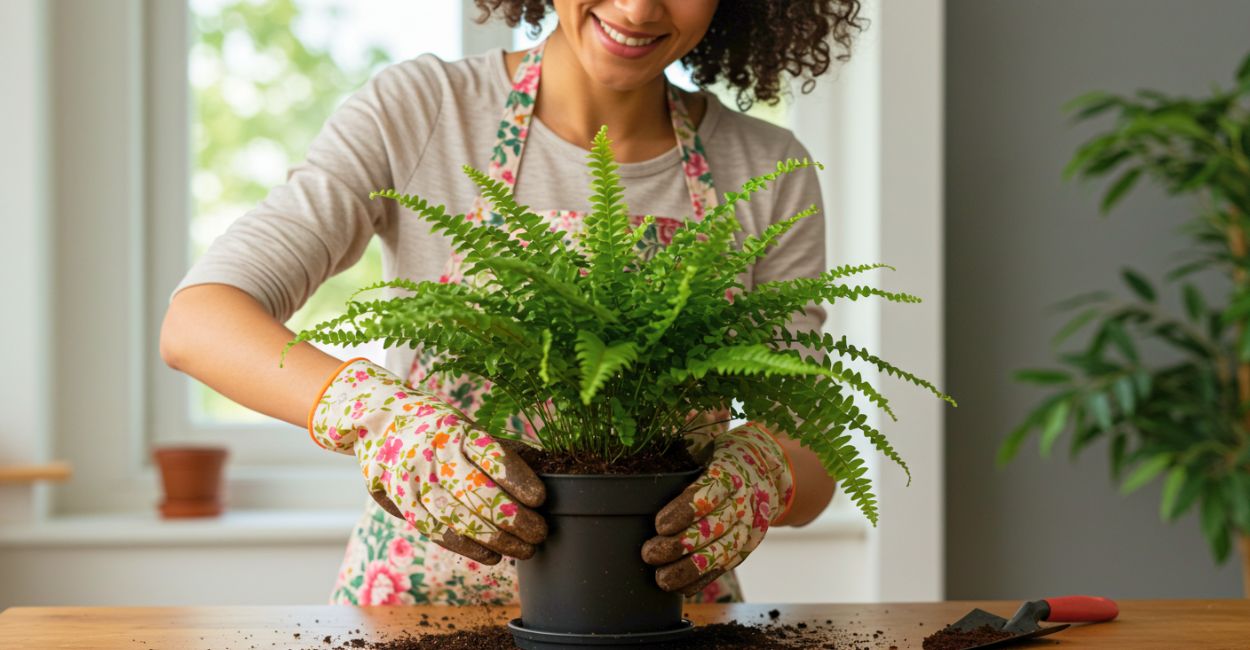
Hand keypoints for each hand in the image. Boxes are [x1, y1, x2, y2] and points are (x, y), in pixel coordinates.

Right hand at [309, 358, 546, 563]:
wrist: (375, 419)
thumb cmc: (435, 425)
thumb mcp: (465, 424)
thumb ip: (499, 448)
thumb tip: (544, 466)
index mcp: (457, 429)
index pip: (492, 455)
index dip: (518, 479)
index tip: (540, 498)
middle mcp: (434, 453)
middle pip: (478, 493)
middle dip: (515, 519)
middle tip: (540, 532)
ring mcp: (415, 479)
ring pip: (459, 518)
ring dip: (497, 540)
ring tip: (524, 550)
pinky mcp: (401, 501)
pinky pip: (438, 531)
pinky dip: (468, 547)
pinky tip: (493, 556)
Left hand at [642, 422, 794, 594]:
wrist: (768, 470)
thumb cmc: (724, 453)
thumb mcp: (710, 437)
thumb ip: (691, 430)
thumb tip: (677, 412)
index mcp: (732, 471)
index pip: (709, 494)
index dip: (683, 511)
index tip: (658, 524)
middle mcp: (745, 502)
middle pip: (713, 529)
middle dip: (679, 545)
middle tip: (648, 552)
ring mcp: (748, 527)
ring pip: (721, 554)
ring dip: (688, 570)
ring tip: (659, 577)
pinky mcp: (747, 546)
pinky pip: (725, 568)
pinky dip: (701, 580)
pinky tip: (678, 587)